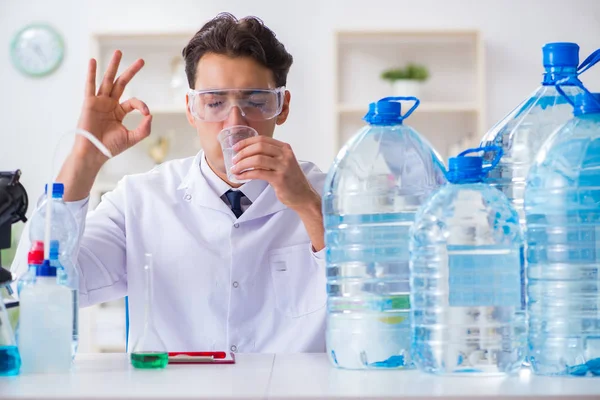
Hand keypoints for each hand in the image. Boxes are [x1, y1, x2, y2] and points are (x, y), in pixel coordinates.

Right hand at [75, 50, 151, 166]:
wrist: (94, 153)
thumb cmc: (110, 147)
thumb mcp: (132, 138)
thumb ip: (144, 128)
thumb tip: (150, 115)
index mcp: (119, 112)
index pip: (133, 102)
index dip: (141, 105)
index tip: (146, 113)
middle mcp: (109, 104)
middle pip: (121, 83)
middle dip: (131, 71)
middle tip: (141, 61)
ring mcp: (99, 102)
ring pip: (107, 80)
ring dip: (113, 66)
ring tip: (119, 52)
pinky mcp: (89, 103)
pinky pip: (90, 85)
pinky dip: (91, 73)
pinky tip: (93, 61)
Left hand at [230, 136, 319, 211]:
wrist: (304, 196)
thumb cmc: (291, 180)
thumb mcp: (283, 163)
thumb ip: (270, 156)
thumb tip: (247, 154)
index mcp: (285, 148)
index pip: (262, 139)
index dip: (246, 142)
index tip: (236, 147)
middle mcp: (285, 154)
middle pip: (259, 147)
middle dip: (243, 152)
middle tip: (234, 160)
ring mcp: (283, 166)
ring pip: (257, 159)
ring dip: (242, 163)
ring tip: (234, 169)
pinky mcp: (279, 179)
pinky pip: (258, 173)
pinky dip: (246, 174)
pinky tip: (240, 177)